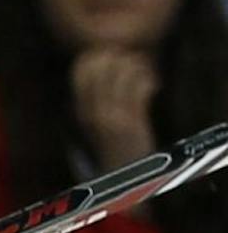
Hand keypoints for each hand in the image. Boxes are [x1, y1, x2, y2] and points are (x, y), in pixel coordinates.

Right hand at [69, 45, 159, 169]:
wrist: (119, 178)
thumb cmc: (112, 145)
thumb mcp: (94, 120)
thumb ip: (96, 96)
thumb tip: (108, 60)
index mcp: (79, 109)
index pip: (82, 67)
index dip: (101, 55)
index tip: (115, 59)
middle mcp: (92, 112)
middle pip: (103, 64)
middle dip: (122, 56)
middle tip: (135, 63)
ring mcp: (111, 117)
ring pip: (124, 72)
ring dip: (139, 67)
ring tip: (146, 73)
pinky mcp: (131, 123)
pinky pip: (140, 87)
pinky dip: (150, 81)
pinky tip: (154, 86)